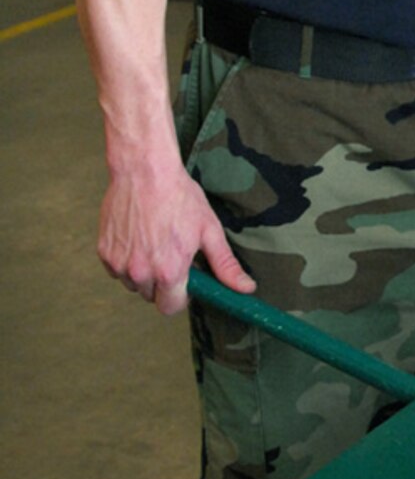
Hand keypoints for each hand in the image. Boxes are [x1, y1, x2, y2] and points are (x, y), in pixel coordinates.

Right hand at [98, 163, 254, 316]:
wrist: (143, 170)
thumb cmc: (178, 197)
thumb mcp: (208, 230)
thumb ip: (225, 265)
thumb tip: (246, 289)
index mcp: (169, 271)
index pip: (171, 307)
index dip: (180, 297)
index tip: (184, 282)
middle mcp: (141, 272)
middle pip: (151, 296)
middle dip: (162, 283)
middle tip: (170, 255)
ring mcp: (119, 263)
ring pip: (133, 284)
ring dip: (143, 272)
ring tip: (153, 243)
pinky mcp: (104, 252)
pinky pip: (116, 269)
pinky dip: (126, 260)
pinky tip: (137, 238)